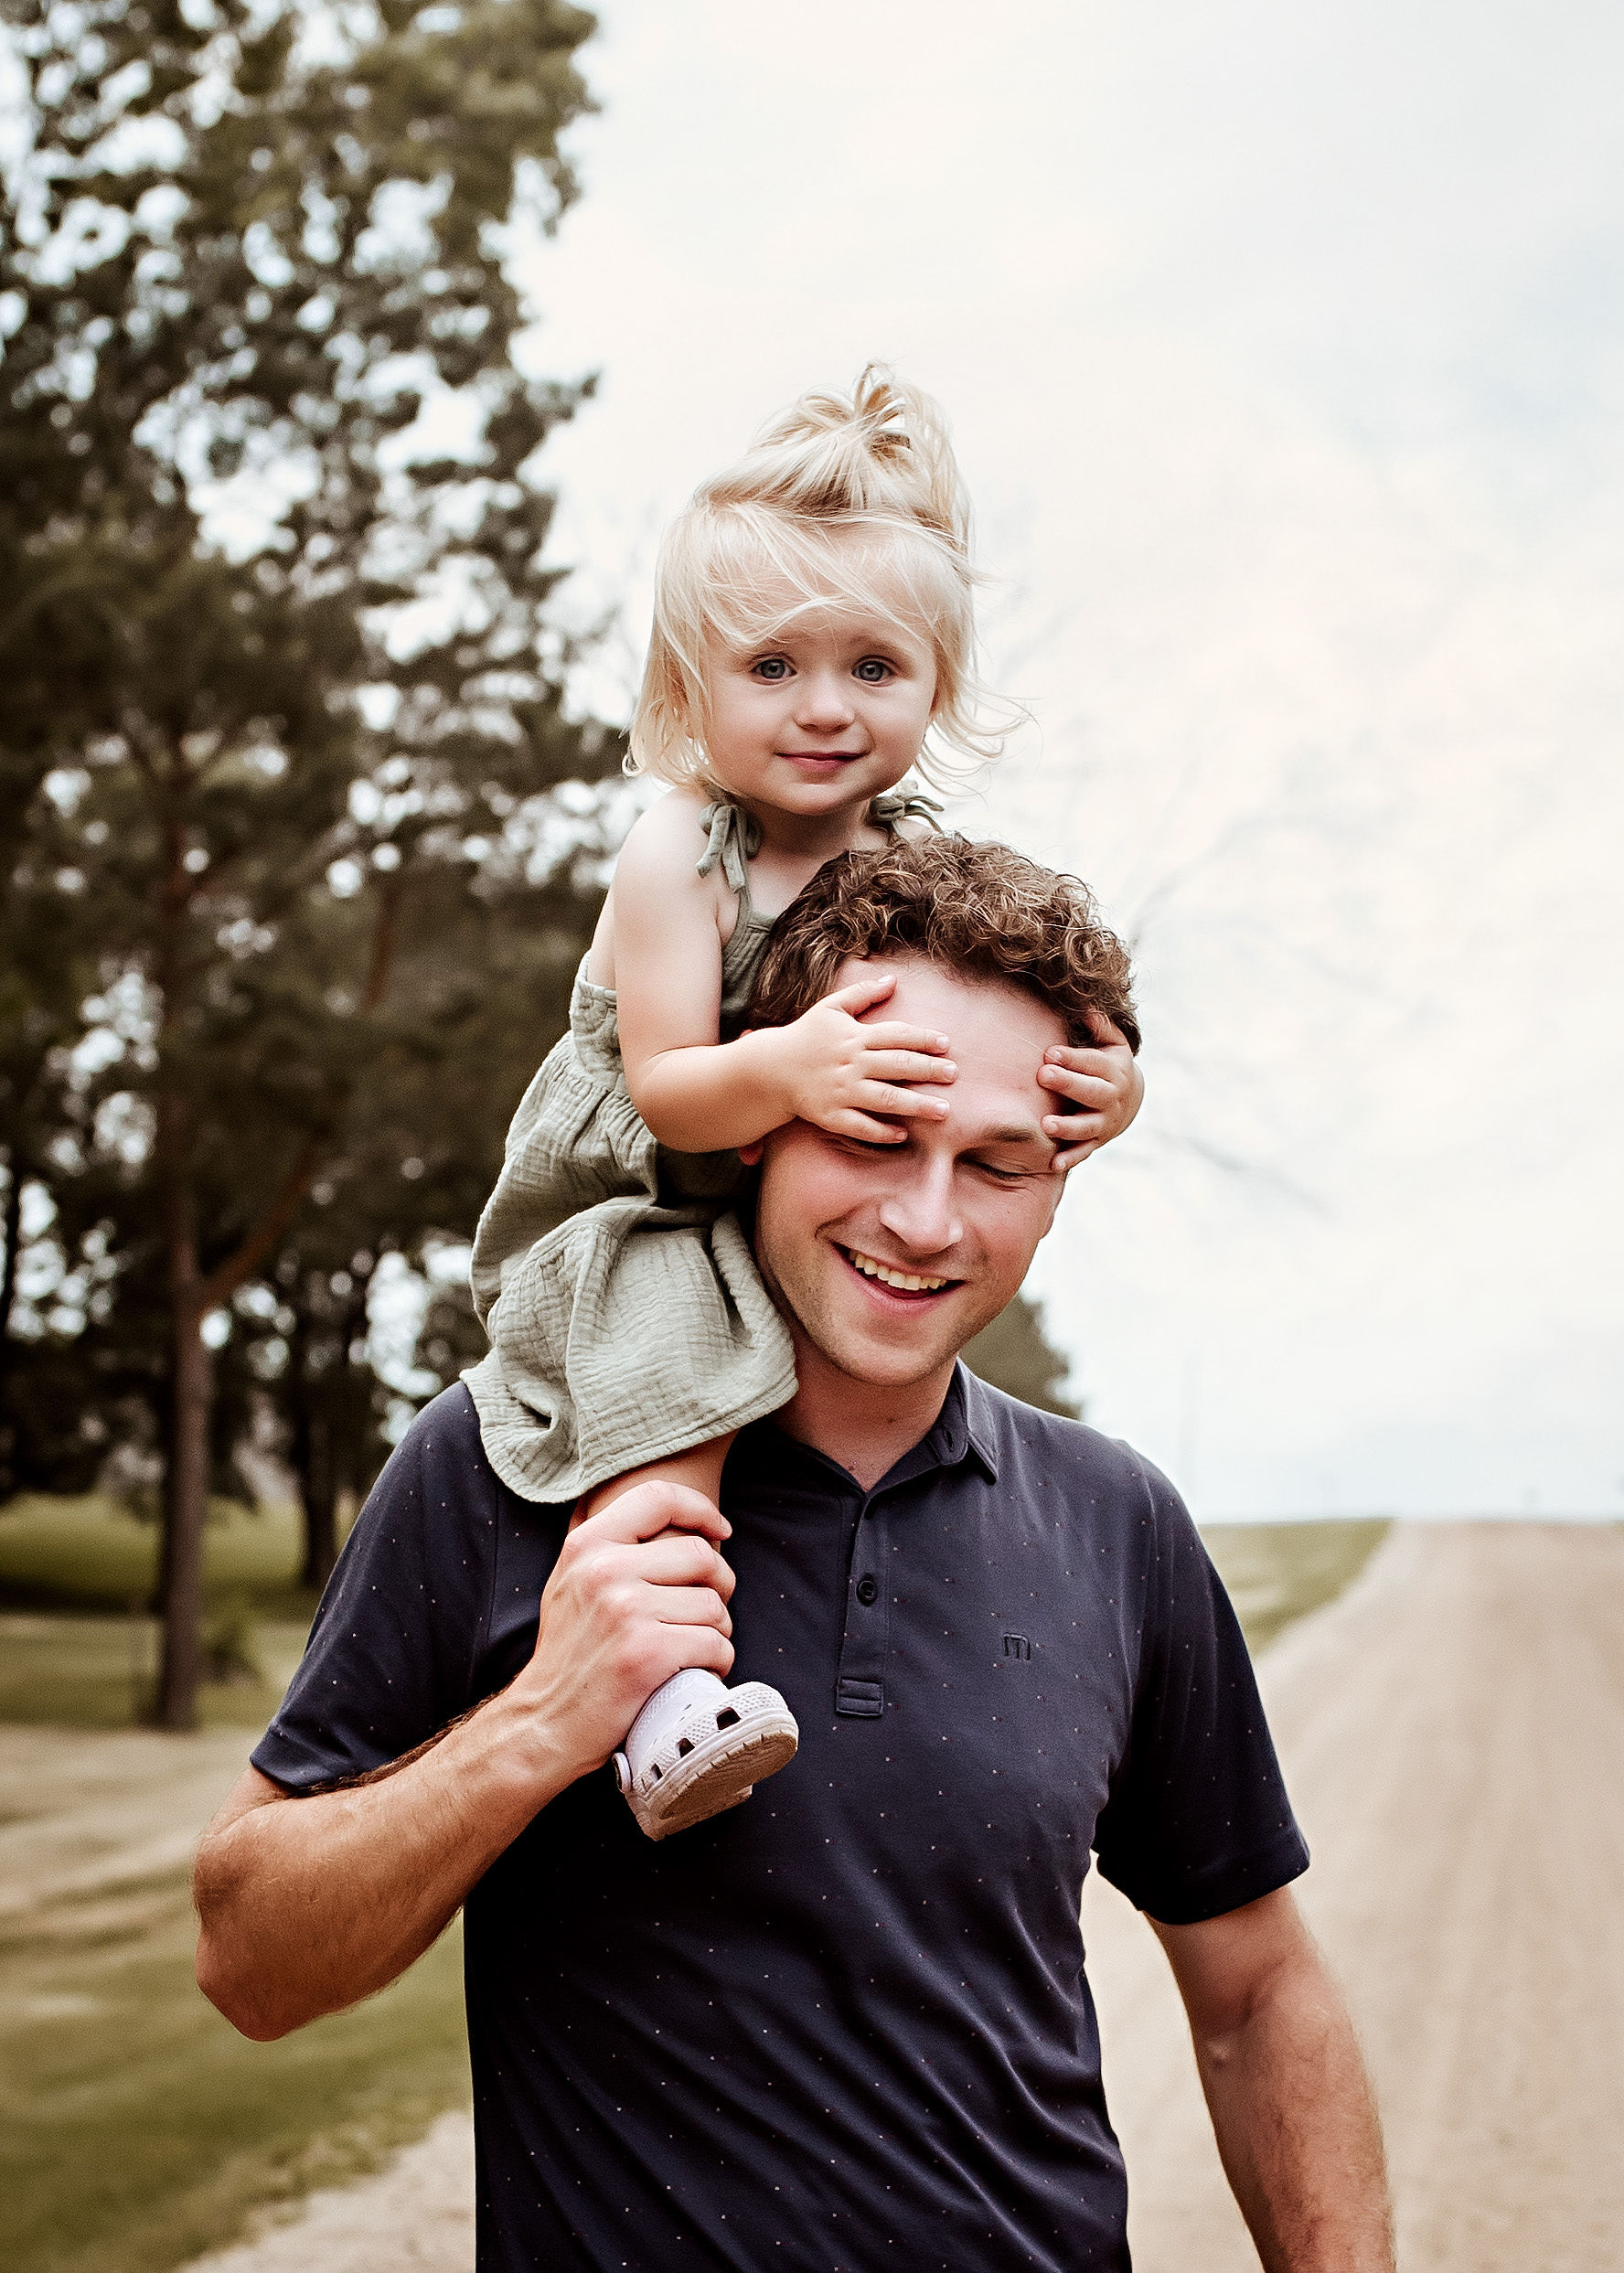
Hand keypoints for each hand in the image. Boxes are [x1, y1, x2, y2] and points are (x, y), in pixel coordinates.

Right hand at [516, 1483, 736, 1780]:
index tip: (720, 1532)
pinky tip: (698, 1671)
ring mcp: (626, 1610)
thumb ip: (604, 1545)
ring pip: (712, 1605)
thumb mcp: (570, 1583)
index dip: (700, 1509)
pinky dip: (718, 1661)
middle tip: (708, 1613)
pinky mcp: (647, 1652)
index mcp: (586, 1546)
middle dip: (720, 1585)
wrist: (545, 1722)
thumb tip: (659, 1510)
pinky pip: (715, 1644)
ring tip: (695, 1648)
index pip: (658, 1498)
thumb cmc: (568, 1655)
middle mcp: (604, 1570)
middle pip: (701, 1556)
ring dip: (718, 1630)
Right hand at [768, 968, 956, 1142]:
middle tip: (954, 1074)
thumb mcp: (831, 1008)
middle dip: (929, 1070)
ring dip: (916, 1105)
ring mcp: (841, 1091)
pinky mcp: (830, 1115)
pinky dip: (881, 1132)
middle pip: (897, 1066)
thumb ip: (863, 993)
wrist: (769, 1069)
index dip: (923, 1039)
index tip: (945, 1045)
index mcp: (854, 1036)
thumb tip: (893, 979)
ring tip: (944, 1110)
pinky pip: (859, 1126)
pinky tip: (902, 1134)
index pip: (896, 1035)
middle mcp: (851, 1064)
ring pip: (885, 1098)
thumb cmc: (805, 1036)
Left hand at [1037, 1015, 1143, 1171]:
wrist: (1130, 1100)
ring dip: (1067, 1127)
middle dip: (1068, 1084)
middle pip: (1091, 1092)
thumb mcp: (1112, 1042)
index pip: (1093, 1063)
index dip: (1073, 1058)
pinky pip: (1083, 1152)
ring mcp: (1104, 1122)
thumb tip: (1085, 1008)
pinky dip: (1069, 1159)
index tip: (1050, 1052)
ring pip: (1087, 1126)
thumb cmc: (1109, 1064)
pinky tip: (1052, 1164)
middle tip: (1043, 1075)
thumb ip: (1100, 1026)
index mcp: (1113, 1071)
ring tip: (1046, 1125)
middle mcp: (1111, 1098)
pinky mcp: (1095, 1141)